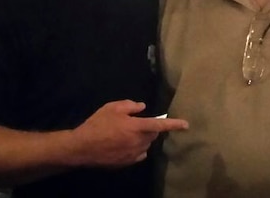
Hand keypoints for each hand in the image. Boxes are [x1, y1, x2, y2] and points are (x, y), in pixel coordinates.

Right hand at [70, 100, 187, 167]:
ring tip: (127, 134)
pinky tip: (126, 145)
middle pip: (153, 135)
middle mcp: (139, 142)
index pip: (160, 125)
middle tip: (137, 123)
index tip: (186, 125)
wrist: (83, 147)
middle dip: (150, 129)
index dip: (174, 124)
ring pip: (146, 145)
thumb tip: (142, 107)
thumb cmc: (97, 124)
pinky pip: (139, 155)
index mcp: (137, 127)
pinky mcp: (127, 163)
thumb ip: (130, 106)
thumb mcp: (112, 108)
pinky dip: (137, 149)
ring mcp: (134, 154)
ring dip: (143, 139)